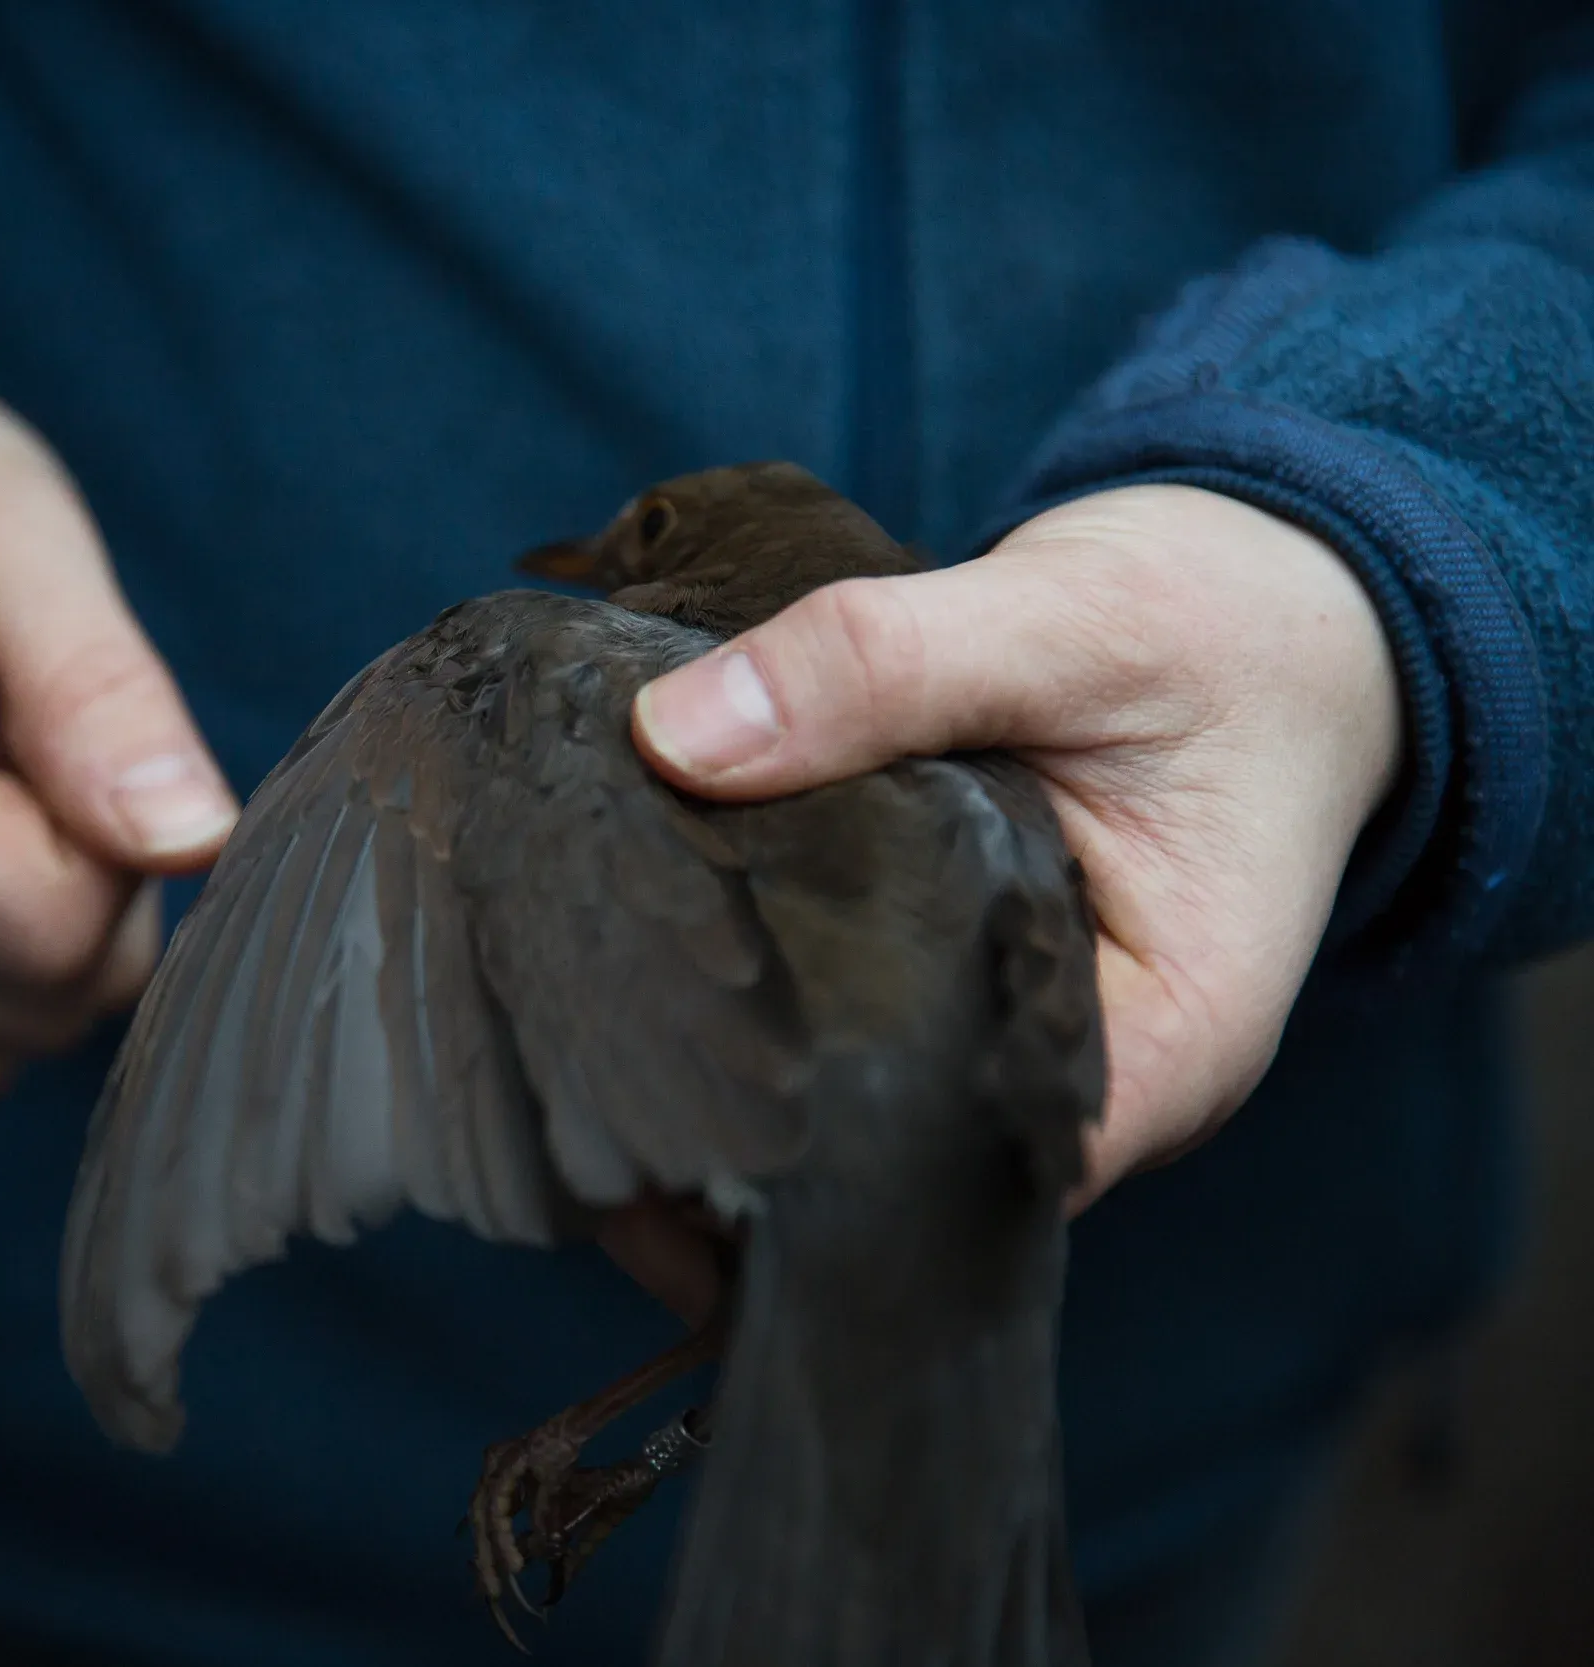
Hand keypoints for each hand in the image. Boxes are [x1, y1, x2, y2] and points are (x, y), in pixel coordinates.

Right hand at [0, 314, 236, 1100]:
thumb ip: (101, 688)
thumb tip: (192, 840)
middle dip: (94, 864)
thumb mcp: (9, 522)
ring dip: (50, 904)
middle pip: (46, 984)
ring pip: (25, 1024)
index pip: (52, 922)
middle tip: (23, 723)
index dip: (119, 830)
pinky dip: (0, 955)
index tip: (71, 717)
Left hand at [604, 485, 1401, 1316]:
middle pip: (877, 1161)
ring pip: (845, 1097)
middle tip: (562, 1075)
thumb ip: (882, 666)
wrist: (1283, 608)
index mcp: (1164, 1051)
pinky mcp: (959, 981)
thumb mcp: (1066, 619)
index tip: (639, 1101)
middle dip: (723, 1135)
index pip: (946, 1174)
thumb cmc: (1215, 627)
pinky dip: (750, 987)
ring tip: (568, 1022)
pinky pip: (842, 1015)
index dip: (785, 1163)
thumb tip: (671, 736)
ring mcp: (1013, 1039)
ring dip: (721, 1062)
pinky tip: (631, 955)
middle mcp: (1081, 1083)